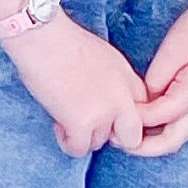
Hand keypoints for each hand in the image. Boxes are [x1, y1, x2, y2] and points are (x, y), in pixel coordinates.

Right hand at [5, 14, 148, 156]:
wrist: (43, 38)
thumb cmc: (63, 41)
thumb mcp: (102, 57)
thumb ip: (114, 82)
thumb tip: (111, 106)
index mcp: (126, 75)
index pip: (143, 109)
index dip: (124, 117)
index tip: (108, 116)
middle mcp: (121, 95)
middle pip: (132, 136)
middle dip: (114, 137)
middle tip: (93, 125)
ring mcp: (104, 111)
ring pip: (99, 143)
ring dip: (83, 134)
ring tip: (66, 111)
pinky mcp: (82, 123)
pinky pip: (79, 149)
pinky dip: (67, 141)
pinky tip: (58, 122)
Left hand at [136, 0, 187, 156]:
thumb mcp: (173, 49)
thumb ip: (156, 78)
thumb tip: (143, 98)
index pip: (158, 119)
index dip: (135, 120)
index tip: (116, 114)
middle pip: (171, 141)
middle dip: (145, 147)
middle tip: (122, 140)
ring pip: (177, 133)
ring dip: (154, 138)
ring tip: (131, 130)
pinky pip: (182, 120)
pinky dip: (164, 124)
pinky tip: (148, 114)